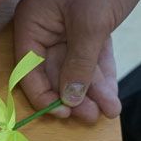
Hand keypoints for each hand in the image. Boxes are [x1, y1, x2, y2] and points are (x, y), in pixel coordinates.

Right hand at [13, 0, 140, 120]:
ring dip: (92, 92)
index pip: (29, 69)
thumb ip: (79, 64)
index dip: (44, 95)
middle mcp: (45, 28)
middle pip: (54, 73)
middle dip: (76, 97)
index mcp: (33, 23)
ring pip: (76, 69)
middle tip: (92, 117)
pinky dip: (103, 76)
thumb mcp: (91, 25)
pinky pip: (92, 59)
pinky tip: (112, 96)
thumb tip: (69, 99)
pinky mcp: (89, 29)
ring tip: (109, 111)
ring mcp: (67, 29)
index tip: (63, 113)